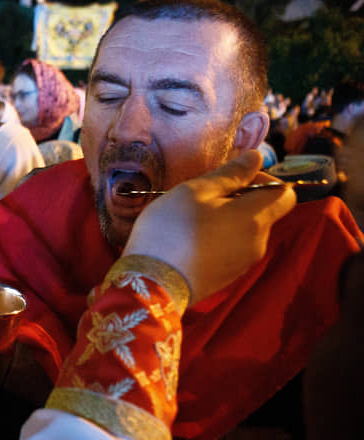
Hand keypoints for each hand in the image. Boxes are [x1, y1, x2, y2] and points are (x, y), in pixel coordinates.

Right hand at [123, 150, 296, 304]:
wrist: (153, 283)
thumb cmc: (173, 229)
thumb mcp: (195, 191)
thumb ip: (229, 174)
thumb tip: (258, 157)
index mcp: (255, 218)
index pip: (285, 193)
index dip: (264, 180)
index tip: (232, 180)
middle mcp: (259, 242)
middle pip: (263, 212)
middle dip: (240, 200)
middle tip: (203, 199)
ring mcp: (244, 263)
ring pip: (246, 231)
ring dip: (228, 220)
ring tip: (193, 221)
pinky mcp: (229, 278)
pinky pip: (233, 249)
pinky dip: (220, 240)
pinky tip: (190, 242)